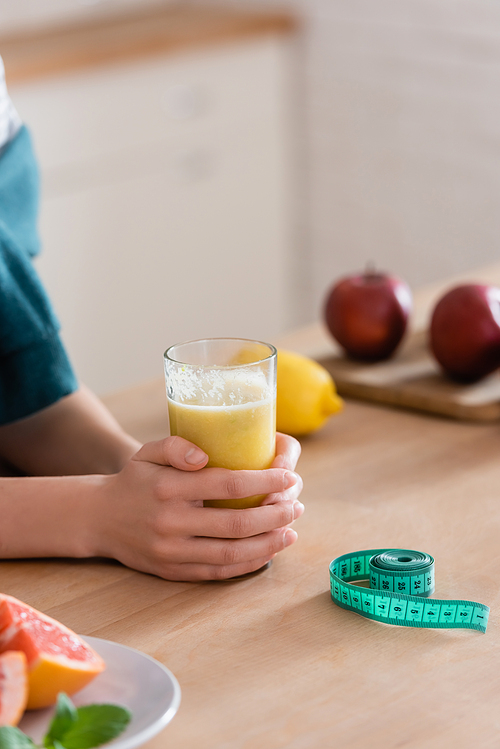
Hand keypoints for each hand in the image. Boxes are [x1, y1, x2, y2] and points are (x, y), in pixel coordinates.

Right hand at [89, 433, 302, 580]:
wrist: (99, 519)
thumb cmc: (134, 480)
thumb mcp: (147, 452)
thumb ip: (177, 445)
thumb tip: (205, 456)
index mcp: (170, 487)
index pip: (228, 484)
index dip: (264, 482)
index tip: (288, 477)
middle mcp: (172, 522)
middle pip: (237, 523)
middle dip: (276, 515)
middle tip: (297, 505)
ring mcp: (173, 551)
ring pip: (232, 553)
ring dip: (269, 543)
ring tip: (291, 531)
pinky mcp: (174, 572)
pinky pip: (219, 573)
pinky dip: (248, 564)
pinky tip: (268, 552)